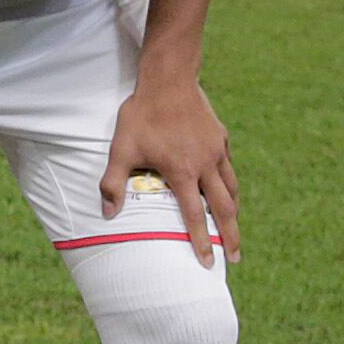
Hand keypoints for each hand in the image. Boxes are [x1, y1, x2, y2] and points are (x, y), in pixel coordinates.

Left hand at [101, 73, 239, 265]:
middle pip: (225, 209)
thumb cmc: (141, 115)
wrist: (169, 80)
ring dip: (234, 211)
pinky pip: (229, 168)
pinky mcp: (222, 138)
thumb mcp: (121, 149)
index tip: (208, 262)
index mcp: (182, 172)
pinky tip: (226, 189)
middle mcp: (206, 166)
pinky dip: (230, 184)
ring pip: (232, 188)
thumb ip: (113, 183)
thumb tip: (108, 214)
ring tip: (233, 228)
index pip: (195, 216)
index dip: (202, 241)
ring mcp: (217, 151)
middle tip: (234, 258)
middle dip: (231, 236)